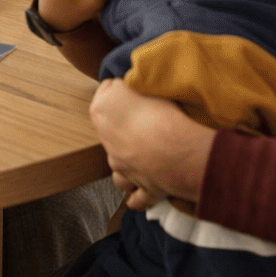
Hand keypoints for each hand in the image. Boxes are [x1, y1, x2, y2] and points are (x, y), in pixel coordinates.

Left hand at [90, 78, 213, 209]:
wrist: (174, 150)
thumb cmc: (159, 112)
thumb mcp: (141, 82)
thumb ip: (131, 82)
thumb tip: (129, 79)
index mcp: (101, 111)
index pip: (105, 91)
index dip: (121, 89)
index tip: (133, 88)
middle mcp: (108, 143)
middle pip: (110, 132)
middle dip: (123, 128)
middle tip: (145, 118)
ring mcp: (124, 169)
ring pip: (117, 170)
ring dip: (125, 165)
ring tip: (140, 157)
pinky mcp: (143, 189)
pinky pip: (137, 198)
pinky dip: (138, 196)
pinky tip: (143, 192)